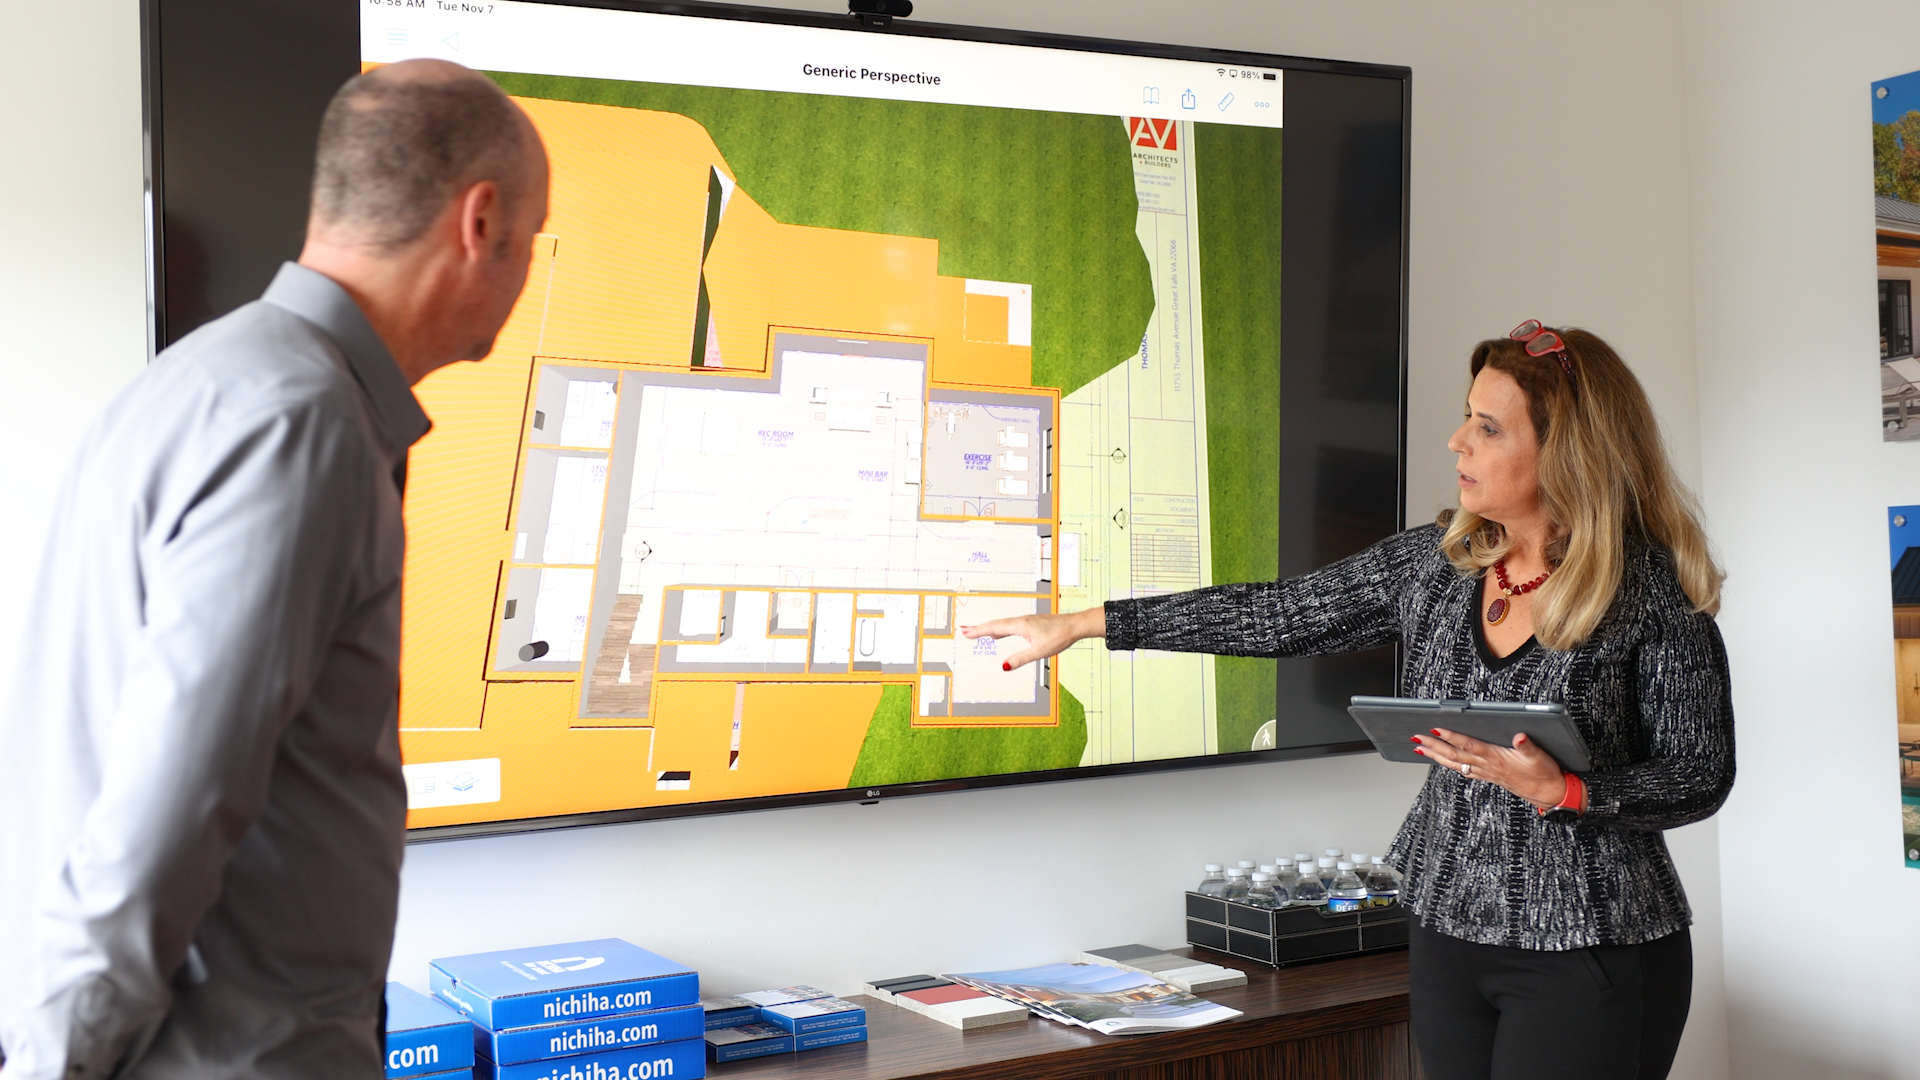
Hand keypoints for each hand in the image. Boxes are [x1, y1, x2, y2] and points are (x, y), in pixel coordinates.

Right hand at [960, 607, 1104, 669]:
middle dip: (979, 628)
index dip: (979, 631)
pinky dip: (999, 629)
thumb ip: (1020, 659)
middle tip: (964, 630)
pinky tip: (998, 634)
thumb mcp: (1039, 651)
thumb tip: (1003, 667)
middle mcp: (1020, 621)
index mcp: (1020, 626)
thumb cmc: (1059, 636)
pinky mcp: (1030, 623)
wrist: (1074, 626)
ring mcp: (1025, 621)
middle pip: (995, 624)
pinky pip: (1009, 625)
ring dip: (988, 628)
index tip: (966, 632)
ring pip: (1002, 624)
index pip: (995, 628)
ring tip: (975, 632)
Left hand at [1412, 727, 1566, 808]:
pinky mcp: (1487, 776)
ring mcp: (1485, 772)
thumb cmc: (1544, 774)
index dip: (1451, 737)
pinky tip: (1441, 761)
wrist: (1548, 793)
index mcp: (1496, 758)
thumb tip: (1519, 736)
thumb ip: (1527, 746)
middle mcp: (1486, 766)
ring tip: (1420, 748)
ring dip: (1435, 756)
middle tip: (1416, 737)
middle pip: (1454, 755)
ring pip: (1455, 764)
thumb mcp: (1539, 757)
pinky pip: (1462, 770)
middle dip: (1434, 746)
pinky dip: (1449, 764)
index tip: (1435, 729)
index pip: (1468, 745)